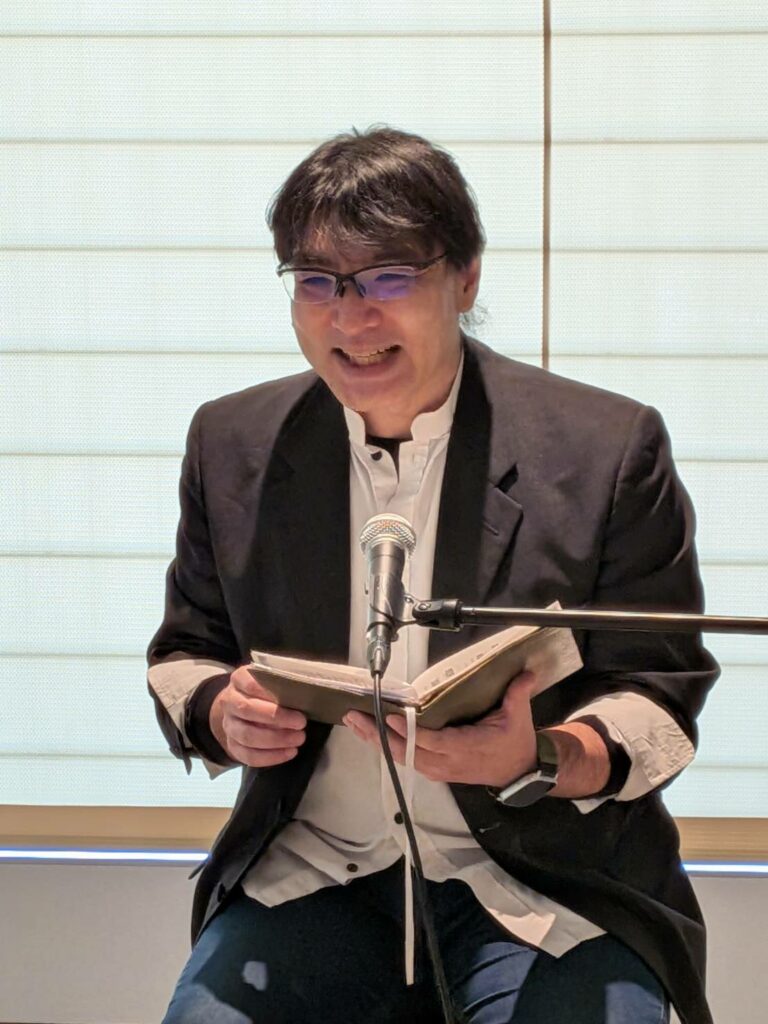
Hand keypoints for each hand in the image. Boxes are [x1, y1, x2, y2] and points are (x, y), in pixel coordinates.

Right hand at [211, 666, 306, 767]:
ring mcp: (228, 725)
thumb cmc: (266, 689)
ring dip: (275, 740)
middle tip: (301, 723)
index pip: (251, 684)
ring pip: (247, 736)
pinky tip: (289, 752)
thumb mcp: (273, 678)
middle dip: (276, 718)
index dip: (271, 693)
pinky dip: (270, 757)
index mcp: (239, 679)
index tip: (296, 698)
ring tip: (298, 739)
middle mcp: (229, 701)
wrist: (242, 706)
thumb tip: (305, 691)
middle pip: (247, 710)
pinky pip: (248, 756)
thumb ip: (284, 682)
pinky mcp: (232, 745)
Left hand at [343, 670, 538, 786]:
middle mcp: (447, 762)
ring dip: (376, 741)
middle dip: (379, 735)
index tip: (393, 719)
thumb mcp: (519, 717)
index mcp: (467, 749)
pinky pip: (405, 758)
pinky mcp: (433, 769)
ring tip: (355, 722)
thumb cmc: (514, 743)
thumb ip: (518, 692)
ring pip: (401, 757)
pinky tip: (369, 733)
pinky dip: (385, 745)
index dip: (412, 733)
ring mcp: (438, 768)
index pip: (434, 743)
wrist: (518, 771)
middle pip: (407, 752)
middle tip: (357, 717)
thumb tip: (525, 671)